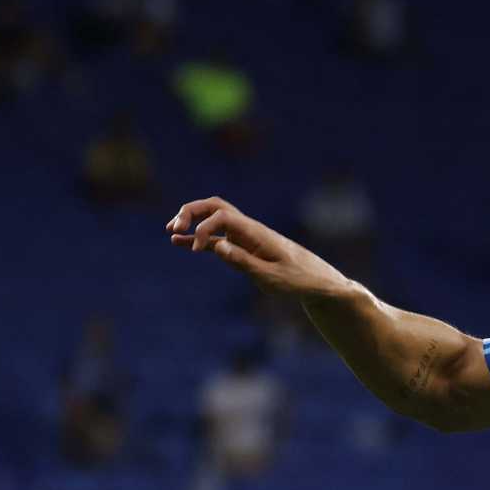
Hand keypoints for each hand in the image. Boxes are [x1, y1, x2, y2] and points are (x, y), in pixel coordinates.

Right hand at [166, 197, 348, 299]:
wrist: (318, 282)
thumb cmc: (299, 280)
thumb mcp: (271, 277)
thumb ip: (243, 262)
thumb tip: (217, 246)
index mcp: (256, 232)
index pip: (223, 217)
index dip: (204, 229)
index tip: (199, 251)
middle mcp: (249, 229)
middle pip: (215, 207)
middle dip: (192, 212)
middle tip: (173, 227)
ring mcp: (245, 237)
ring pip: (214, 219)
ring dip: (193, 220)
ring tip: (171, 231)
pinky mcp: (244, 248)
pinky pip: (217, 238)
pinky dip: (199, 238)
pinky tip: (179, 243)